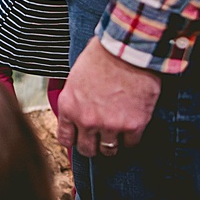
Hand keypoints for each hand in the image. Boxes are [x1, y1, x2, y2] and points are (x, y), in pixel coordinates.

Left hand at [57, 37, 160, 158]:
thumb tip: (79, 108)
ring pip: (109, 150)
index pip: (66, 138)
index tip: (80, 138)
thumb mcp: (76, 76)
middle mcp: (87, 120)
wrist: (127, 49)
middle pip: (87, 149)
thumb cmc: (102, 55)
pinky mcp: (133, 125)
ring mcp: (110, 125)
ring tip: (117, 134)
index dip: (74, 140)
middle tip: (100, 139)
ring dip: (112, 144)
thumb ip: (76, 99)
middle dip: (93, 146)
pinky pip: (131, 143)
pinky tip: (132, 127)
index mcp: (69, 107)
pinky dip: (132, 138)